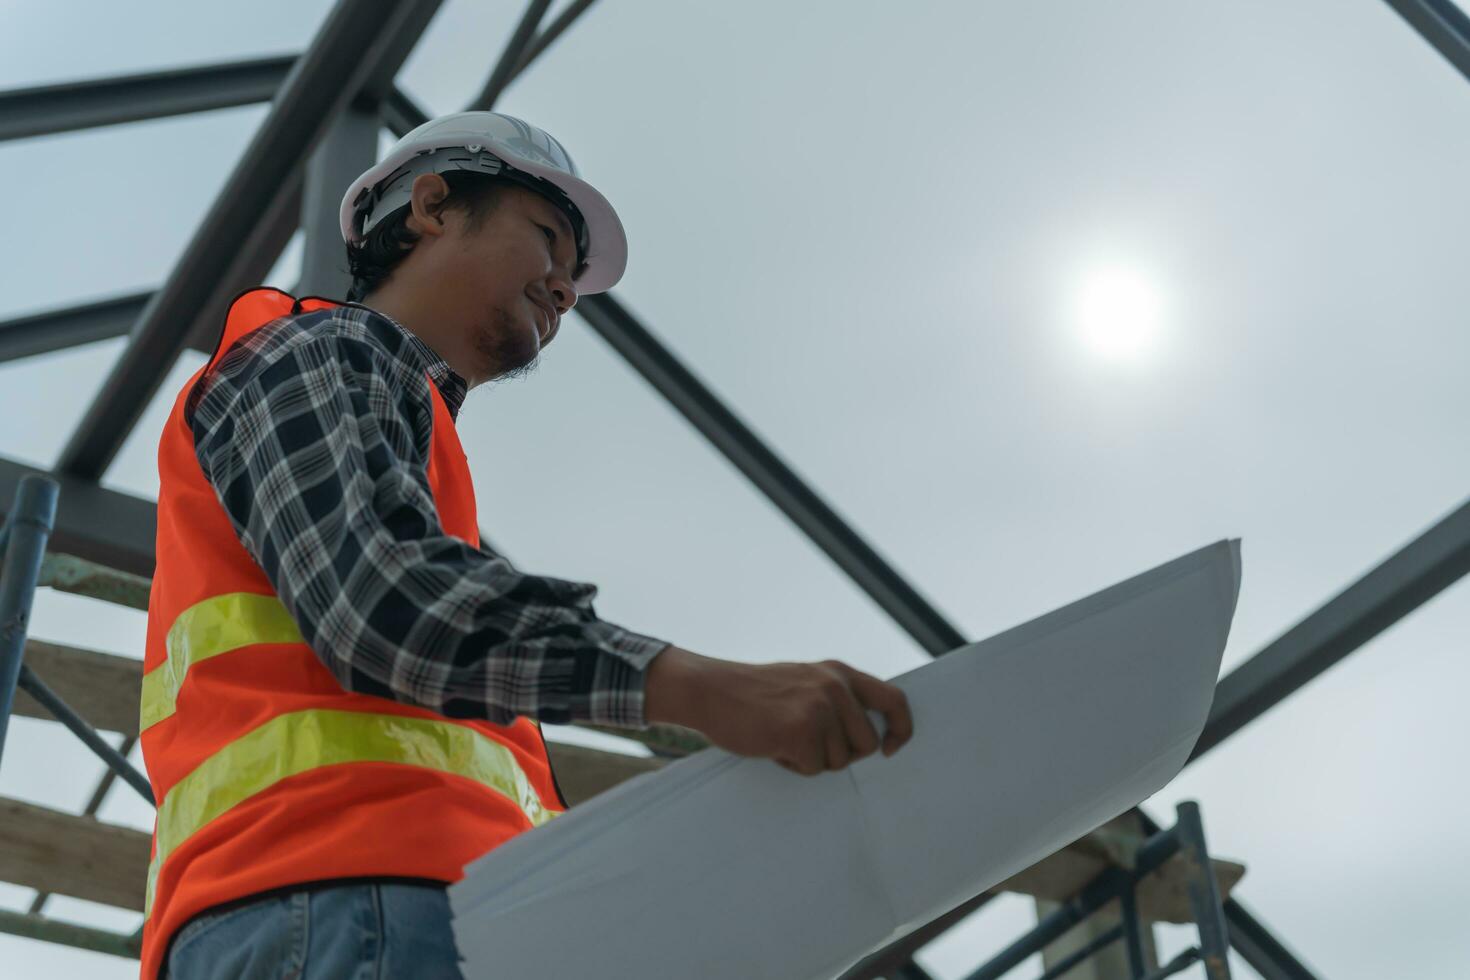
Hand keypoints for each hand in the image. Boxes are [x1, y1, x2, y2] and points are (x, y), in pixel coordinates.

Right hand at [643, 646, 913, 775]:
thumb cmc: (755, 696)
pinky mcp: (801, 730)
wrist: (711, 691)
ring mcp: (819, 708)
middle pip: (866, 744)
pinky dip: (793, 765)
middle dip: (840, 754)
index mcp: (840, 673)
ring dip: (812, 760)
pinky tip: (773, 745)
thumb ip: (837, 700)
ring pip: (839, 761)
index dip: (900, 729)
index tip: (890, 749)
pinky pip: (814, 769)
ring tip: (783, 737)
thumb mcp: (805, 683)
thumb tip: (872, 738)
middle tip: (805, 741)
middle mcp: (835, 686)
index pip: (894, 700)